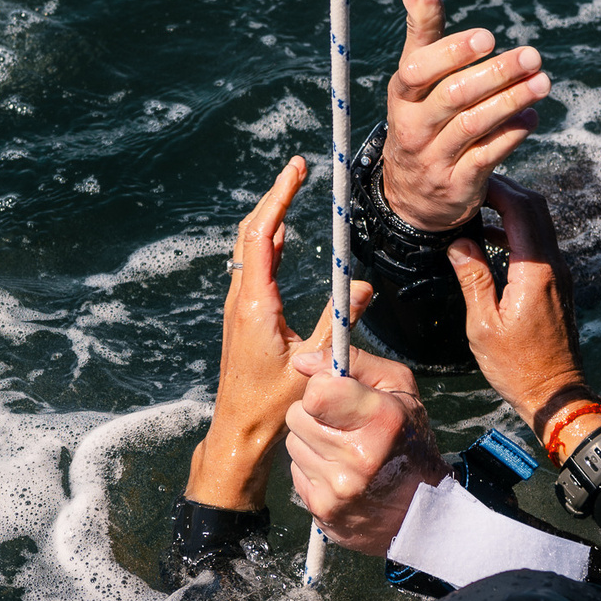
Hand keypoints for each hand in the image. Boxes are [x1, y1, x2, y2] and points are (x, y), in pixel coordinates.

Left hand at [186, 156, 373, 509]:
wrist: (238, 431)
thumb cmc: (272, 405)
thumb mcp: (313, 365)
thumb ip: (338, 323)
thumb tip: (362, 286)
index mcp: (255, 304)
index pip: (263, 235)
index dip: (279, 198)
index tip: (296, 170)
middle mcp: (241, 299)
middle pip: (251, 233)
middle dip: (274, 197)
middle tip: (297, 169)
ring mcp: (238, 306)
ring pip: (249, 249)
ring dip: (270, 217)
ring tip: (291, 190)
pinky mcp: (243, 316)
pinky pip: (253, 267)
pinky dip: (268, 243)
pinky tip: (282, 237)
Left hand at [282, 342, 447, 555]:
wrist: (419, 508)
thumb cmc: (408, 438)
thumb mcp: (398, 388)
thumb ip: (353, 362)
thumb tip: (302, 361)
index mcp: (381, 420)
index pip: (316, 393)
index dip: (323, 387)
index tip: (339, 395)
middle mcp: (358, 456)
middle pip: (297, 416)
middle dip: (315, 415)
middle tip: (342, 424)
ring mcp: (339, 487)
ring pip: (293, 443)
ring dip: (312, 442)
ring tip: (342, 449)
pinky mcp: (322, 508)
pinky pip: (295, 471)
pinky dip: (312, 468)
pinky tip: (338, 472)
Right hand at [380, 0, 552, 230]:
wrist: (412, 193)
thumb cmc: (422, 115)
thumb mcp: (416, 77)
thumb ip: (422, 28)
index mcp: (402, 94)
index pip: (418, 67)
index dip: (452, 51)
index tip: (488, 36)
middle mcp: (412, 125)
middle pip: (452, 95)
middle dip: (496, 73)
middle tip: (532, 55)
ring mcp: (433, 157)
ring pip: (472, 125)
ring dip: (512, 101)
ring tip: (542, 82)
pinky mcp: (456, 183)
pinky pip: (487, 156)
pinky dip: (512, 134)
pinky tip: (532, 117)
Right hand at [447, 177, 589, 428]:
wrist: (555, 392)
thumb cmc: (517, 366)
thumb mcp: (483, 324)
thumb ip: (473, 278)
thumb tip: (459, 242)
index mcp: (534, 272)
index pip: (521, 211)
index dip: (497, 189)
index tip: (471, 182)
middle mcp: (553, 266)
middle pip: (536, 209)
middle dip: (506, 191)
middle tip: (474, 186)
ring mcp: (558, 274)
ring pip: (540, 224)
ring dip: (512, 209)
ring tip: (478, 207)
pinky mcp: (557, 284)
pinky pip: (539, 243)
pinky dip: (517, 231)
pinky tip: (491, 239)